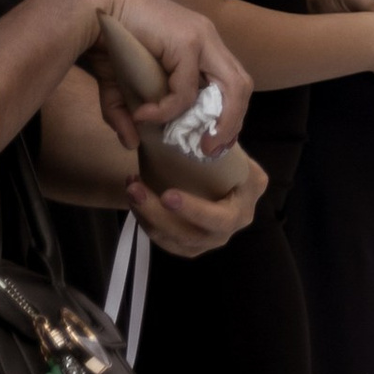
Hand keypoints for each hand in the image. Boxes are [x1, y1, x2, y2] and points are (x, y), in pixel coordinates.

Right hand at [86, 0, 250, 156]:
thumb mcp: (119, 84)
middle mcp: (207, 39)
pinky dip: (168, 108)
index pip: (231, 82)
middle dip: (232, 122)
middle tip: (210, 149)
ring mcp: (200, 37)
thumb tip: (130, 143)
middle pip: (242, 85)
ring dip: (219, 121)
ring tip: (197, 144)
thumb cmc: (106, 39)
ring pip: (231, 85)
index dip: (229, 115)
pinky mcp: (186, 41)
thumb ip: (126, 112)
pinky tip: (145, 114)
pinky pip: (187, 88)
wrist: (90, 7)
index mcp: (201, 44)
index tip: (213, 142)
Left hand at [125, 145, 266, 255]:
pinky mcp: (188, 245)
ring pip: (171, 240)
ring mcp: (206, 241)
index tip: (167, 195)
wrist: (229, 179)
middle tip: (136, 191)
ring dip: (146, 215)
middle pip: (189, 235)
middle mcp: (226, 231)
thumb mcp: (237, 154)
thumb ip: (224, 147)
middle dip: (158, 215)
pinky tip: (135, 199)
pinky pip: (163, 240)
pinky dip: (145, 220)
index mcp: (241, 209)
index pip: (219, 218)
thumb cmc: (233, 164)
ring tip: (131, 187)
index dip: (193, 211)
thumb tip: (202, 128)